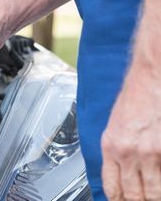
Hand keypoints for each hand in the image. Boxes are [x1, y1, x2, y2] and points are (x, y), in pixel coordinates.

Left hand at [101, 68, 160, 199]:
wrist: (153, 76)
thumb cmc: (137, 96)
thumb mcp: (116, 125)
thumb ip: (118, 150)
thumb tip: (123, 171)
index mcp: (111, 147)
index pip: (112, 186)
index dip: (118, 199)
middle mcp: (129, 153)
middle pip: (133, 194)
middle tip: (141, 200)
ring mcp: (152, 153)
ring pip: (154, 192)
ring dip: (154, 196)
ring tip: (154, 196)